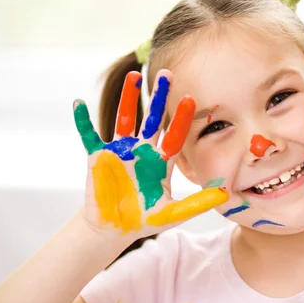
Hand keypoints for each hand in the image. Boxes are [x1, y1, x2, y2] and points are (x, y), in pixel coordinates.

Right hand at [73, 70, 227, 239]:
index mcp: (161, 160)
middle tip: (167, 74)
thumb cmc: (145, 219)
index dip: (181, 118)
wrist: (115, 228)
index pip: (174, 135)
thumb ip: (197, 203)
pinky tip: (78, 103)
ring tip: (134, 76)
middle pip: (153, 119)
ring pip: (126, 118)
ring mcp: (120, 150)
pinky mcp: (98, 155)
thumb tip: (225, 195)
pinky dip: (83, 120)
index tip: (190, 99)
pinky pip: (89, 134)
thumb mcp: (173, 213)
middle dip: (159, 97)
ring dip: (129, 98)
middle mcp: (142, 149)